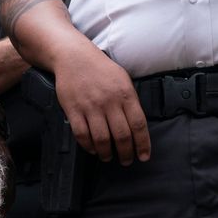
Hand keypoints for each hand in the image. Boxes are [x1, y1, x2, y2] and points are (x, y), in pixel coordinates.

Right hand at [53, 41, 147, 164]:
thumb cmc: (100, 68)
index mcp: (125, 94)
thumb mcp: (123, 79)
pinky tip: (92, 149)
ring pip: (102, 139)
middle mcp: (109, 102)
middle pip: (122, 136)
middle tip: (126, 160)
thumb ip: (130, 101)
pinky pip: (82, 135)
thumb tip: (137, 126)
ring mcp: (90, 107)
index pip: (139, 125)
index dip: (143, 144)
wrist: (74, 57)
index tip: (144, 156)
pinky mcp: (73, 110)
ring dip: (107, 153)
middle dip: (126, 153)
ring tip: (108, 157)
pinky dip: (88, 146)